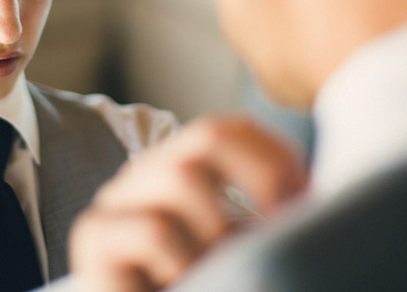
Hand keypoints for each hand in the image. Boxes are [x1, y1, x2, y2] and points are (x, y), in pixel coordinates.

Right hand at [69, 115, 306, 291]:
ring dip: (219, 226)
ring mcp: (115, 203)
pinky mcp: (94, 239)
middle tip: (287, 220)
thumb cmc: (201, 288)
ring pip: (179, 177)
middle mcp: (145, 176)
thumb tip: (313, 203)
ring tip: (224, 265)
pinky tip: (185, 281)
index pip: (227, 129)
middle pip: (205, 137)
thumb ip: (261, 224)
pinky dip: (185, 260)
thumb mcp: (236, 251)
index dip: (272, 151)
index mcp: (179, 170)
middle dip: (260, 174)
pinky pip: (153, 229)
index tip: (308, 193)